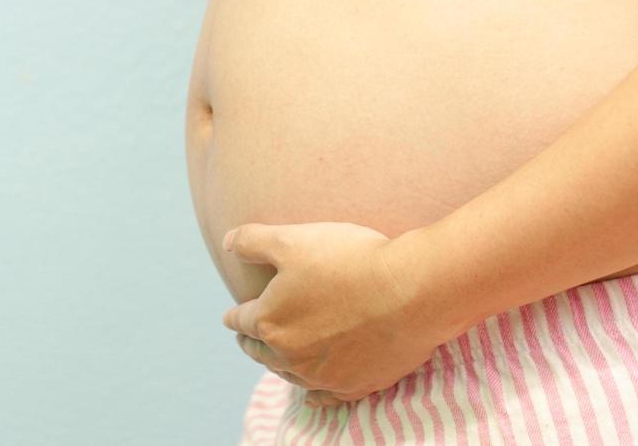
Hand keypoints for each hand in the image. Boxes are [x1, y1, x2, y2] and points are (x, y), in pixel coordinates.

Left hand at [220, 221, 445, 406]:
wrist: (410, 291)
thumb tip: (227, 243)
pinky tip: (312, 396)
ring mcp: (324, 376)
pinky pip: (326, 398)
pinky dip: (315, 395)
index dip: (234, 315)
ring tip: (278, 356)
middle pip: (261, 352)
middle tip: (249, 336)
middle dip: (253, 342)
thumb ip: (252, 241)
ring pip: (290, 375)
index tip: (231, 315)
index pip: (240, 320)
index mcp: (270, 322)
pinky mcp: (356, 385)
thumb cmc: (349, 261)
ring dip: (280, 365)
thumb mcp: (292, 239)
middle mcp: (291, 356)